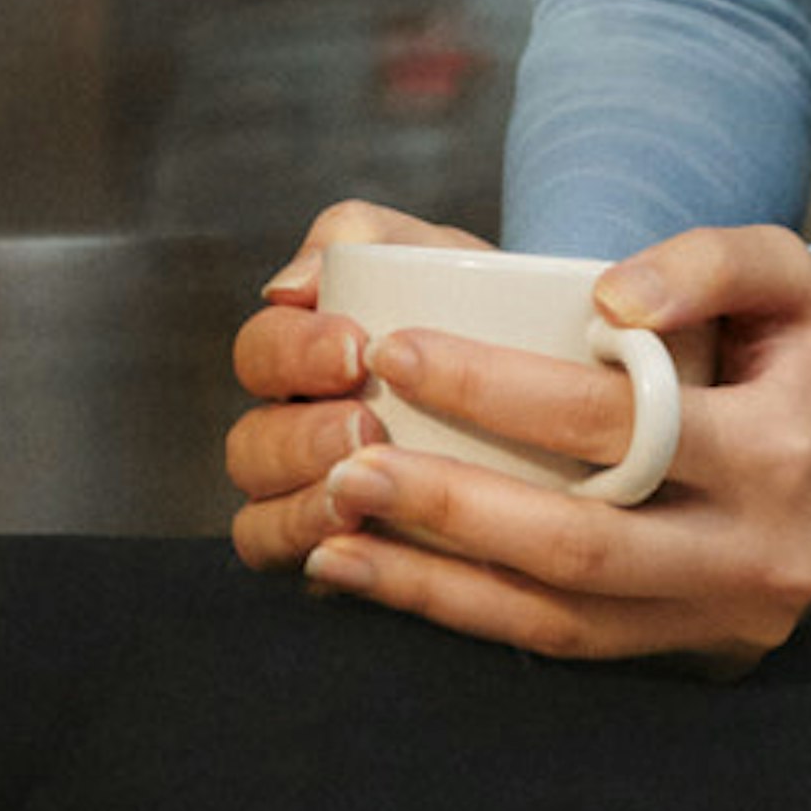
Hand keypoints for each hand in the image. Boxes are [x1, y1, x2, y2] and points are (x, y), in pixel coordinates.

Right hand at [224, 200, 489, 573]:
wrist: (561, 381)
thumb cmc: (481, 307)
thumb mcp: (433, 254)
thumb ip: (361, 239)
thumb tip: (287, 284)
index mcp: (305, 352)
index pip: (260, 352)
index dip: (292, 353)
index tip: (354, 350)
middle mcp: (294, 428)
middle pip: (249, 444)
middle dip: (298, 437)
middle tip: (363, 426)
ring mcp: (310, 498)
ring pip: (259, 515)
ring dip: (301, 503)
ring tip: (358, 488)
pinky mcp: (339, 557)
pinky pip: (296, 571)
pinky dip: (314, 554)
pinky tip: (357, 537)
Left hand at [294, 223, 810, 670]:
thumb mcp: (791, 275)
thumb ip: (706, 262)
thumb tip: (605, 296)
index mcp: (775, 452)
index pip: (617, 424)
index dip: (500, 392)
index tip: (400, 352)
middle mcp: (751, 555)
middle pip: (578, 545)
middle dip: (448, 507)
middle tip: (344, 461)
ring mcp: (722, 621)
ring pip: (561, 623)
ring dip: (437, 588)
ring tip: (334, 542)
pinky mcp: (693, 657)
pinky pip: (570, 651)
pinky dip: (472, 621)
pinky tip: (390, 585)